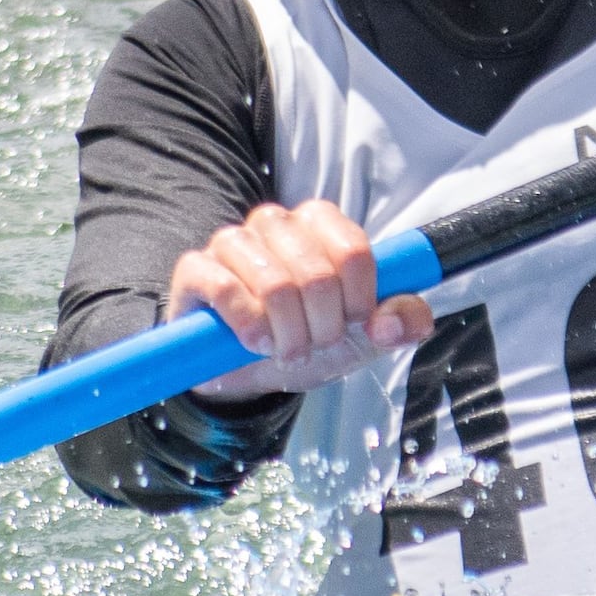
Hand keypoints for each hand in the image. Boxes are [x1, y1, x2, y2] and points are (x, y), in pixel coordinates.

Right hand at [169, 199, 434, 399]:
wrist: (249, 372)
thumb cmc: (307, 339)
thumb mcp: (363, 337)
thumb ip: (399, 322)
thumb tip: (395, 322)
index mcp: (320, 224)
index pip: (353, 250)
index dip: (359, 300)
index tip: (352, 323)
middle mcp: (276, 222)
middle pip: (317, 273)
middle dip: (322, 327)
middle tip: (312, 344)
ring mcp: (233, 242)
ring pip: (275, 284)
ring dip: (286, 333)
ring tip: (283, 347)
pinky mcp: (195, 268)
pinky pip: (225, 290)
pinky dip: (247, 327)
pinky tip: (253, 342)